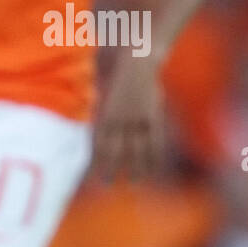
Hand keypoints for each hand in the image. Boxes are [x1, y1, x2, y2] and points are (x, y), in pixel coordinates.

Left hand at [93, 57, 163, 179]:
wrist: (137, 60)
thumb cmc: (117, 77)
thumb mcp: (103, 96)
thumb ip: (99, 115)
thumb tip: (97, 134)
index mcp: (103, 114)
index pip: (98, 144)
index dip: (96, 162)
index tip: (93, 177)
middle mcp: (118, 118)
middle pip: (114, 150)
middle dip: (110, 169)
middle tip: (107, 186)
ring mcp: (136, 117)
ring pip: (135, 148)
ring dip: (135, 167)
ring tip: (134, 182)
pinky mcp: (152, 115)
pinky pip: (154, 138)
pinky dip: (153, 154)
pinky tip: (153, 166)